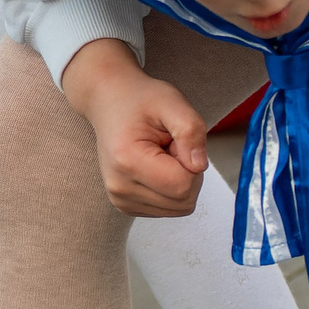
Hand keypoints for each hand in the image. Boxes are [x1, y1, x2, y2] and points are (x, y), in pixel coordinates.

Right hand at [61, 37, 207, 216]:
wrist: (109, 102)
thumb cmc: (138, 100)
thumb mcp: (172, 102)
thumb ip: (191, 130)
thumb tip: (199, 166)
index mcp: (127, 160)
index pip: (183, 185)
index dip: (192, 162)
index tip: (176, 141)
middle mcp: (120, 187)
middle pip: (184, 200)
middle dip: (188, 172)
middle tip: (170, 146)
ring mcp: (121, 200)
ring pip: (179, 207)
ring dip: (180, 180)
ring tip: (161, 154)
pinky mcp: (127, 206)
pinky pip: (169, 208)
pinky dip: (171, 188)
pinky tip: (155, 166)